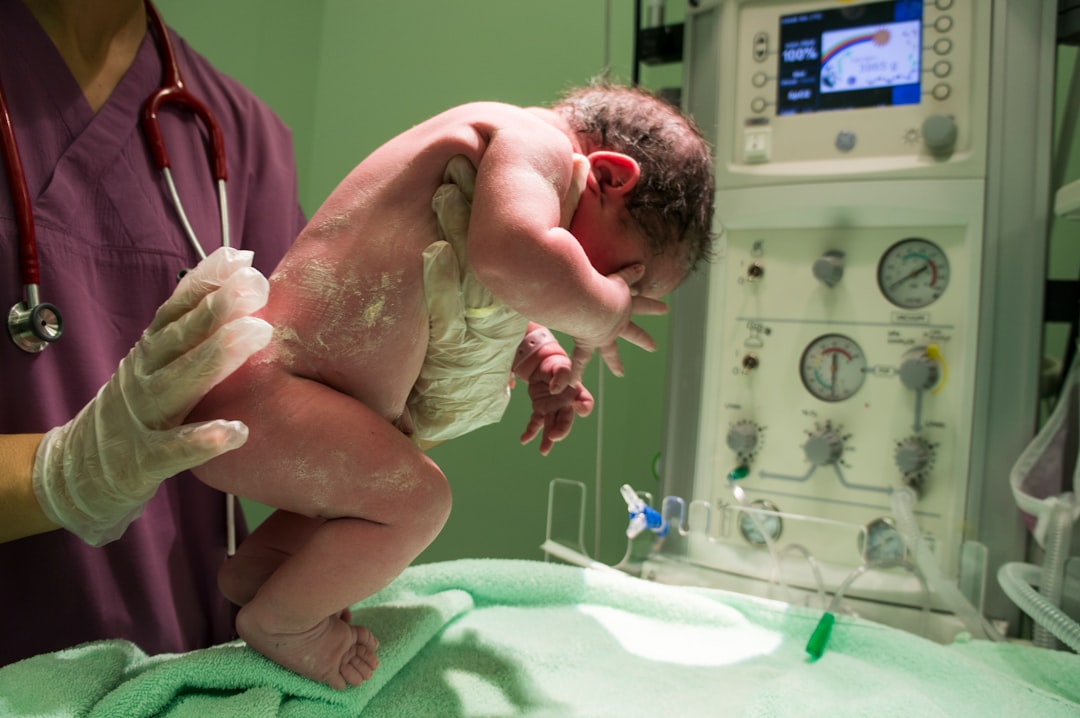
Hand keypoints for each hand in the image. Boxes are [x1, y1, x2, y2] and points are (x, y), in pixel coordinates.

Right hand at [32, 247, 272, 545]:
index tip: (242, 261)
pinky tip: (236, 431)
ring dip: (216, 357)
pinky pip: (175, 450)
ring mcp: (142, 417)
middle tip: (255, 286)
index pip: (176, 309)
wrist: (82, 470)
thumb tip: (243, 265)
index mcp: (151, 349)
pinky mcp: (145, 460)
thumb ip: (195, 321)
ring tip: (256, 334)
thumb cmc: (141, 407)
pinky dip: (203, 440)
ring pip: (177, 383)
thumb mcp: (160, 360)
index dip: (207, 283)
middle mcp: (143, 375)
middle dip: (215, 309)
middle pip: (178, 337)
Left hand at [513, 327, 593, 454]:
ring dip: (548, 439)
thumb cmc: (554, 363)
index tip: (580, 408)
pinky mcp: (540, 409)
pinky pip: (536, 422)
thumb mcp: (558, 364)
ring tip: (543, 450)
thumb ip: (561, 373)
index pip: (585, 400)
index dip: (584, 406)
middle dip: (561, 430)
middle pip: (567, 419)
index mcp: (574, 390)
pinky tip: (524, 440)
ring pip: (552, 426)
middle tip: (554, 436)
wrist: (541, 364)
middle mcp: (566, 402)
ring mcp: (553, 408)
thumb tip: (555, 387)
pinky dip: (530, 431)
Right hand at [565, 265, 668, 389]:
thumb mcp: (615, 276)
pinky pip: (581, 359)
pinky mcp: (590, 342)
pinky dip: (576, 371)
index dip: (650, 301)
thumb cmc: (599, 284)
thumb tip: (636, 262)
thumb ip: (626, 271)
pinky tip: (573, 384)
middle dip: (643, 338)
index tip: (661, 302)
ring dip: (616, 362)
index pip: (639, 299)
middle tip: (654, 347)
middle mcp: (618, 322)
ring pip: (611, 351)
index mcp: (624, 303)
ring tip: (621, 373)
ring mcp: (605, 334)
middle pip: (634, 332)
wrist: (592, 303)